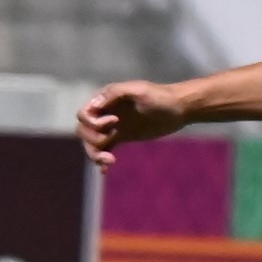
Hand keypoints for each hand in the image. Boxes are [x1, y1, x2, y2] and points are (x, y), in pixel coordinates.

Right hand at [76, 82, 190, 169]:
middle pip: (83, 131)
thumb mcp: (139, 90)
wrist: (179, 108)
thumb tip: (95, 104)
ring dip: (95, 154)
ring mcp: (112, 126)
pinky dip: (102, 160)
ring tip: (110, 161)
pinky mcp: (121, 137)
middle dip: (92, 141)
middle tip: (112, 144)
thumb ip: (116, 93)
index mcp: (104, 100)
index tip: (116, 122)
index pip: (83, 115)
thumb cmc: (160, 96)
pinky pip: (105, 149)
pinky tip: (105, 170)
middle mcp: (104, 113)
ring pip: (92, 143)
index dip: (93, 122)